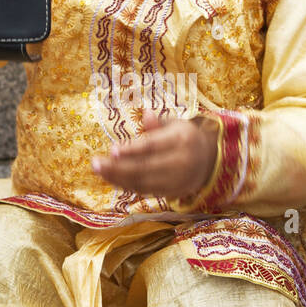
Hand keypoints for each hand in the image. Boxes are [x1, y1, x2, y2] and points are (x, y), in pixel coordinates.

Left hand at [91, 108, 218, 198]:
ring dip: (118, 178)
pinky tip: (112, 179)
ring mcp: (178, 180)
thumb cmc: (185, 137)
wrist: (209, 160)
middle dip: (117, 167)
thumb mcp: (176, 123)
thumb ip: (158, 122)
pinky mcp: (173, 192)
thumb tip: (145, 114)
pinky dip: (128, 186)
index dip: (131, 149)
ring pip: (143, 182)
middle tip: (96, 163)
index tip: (112, 150)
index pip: (153, 146)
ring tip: (99, 171)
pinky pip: (146, 191)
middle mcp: (181, 161)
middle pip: (145, 167)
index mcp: (181, 139)